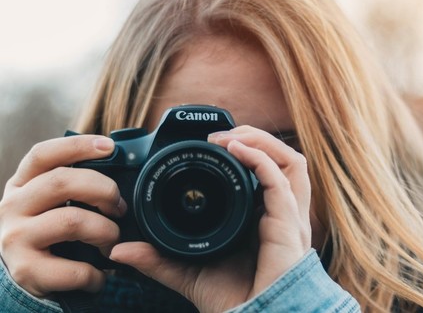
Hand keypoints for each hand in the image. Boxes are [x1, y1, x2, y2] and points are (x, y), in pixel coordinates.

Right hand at [0, 135, 124, 296]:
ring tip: (113, 241)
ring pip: (72, 221)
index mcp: (22, 184)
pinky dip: (96, 274)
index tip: (110, 146)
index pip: (43, 154)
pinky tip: (100, 275)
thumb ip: (76, 181)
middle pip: (62, 181)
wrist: (24, 277)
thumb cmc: (49, 231)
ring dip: (106, 231)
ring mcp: (15, 239)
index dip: (77, 146)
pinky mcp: (26, 271)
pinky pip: (74, 269)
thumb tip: (120, 161)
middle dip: (104, 190)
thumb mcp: (53, 201)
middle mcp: (12, 207)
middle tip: (120, 207)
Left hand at [109, 125, 311, 311]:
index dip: (247, 154)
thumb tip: (120, 251)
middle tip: (221, 135)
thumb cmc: (231, 299)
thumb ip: (157, 258)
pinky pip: (280, 178)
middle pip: (284, 160)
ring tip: (230, 136)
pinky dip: (259, 156)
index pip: (267, 175)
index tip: (211, 146)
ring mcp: (289, 216)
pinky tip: (235, 148)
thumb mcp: (186, 271)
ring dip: (261, 140)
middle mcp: (280, 213)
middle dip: (256, 139)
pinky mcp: (289, 221)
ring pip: (292, 161)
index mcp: (263, 218)